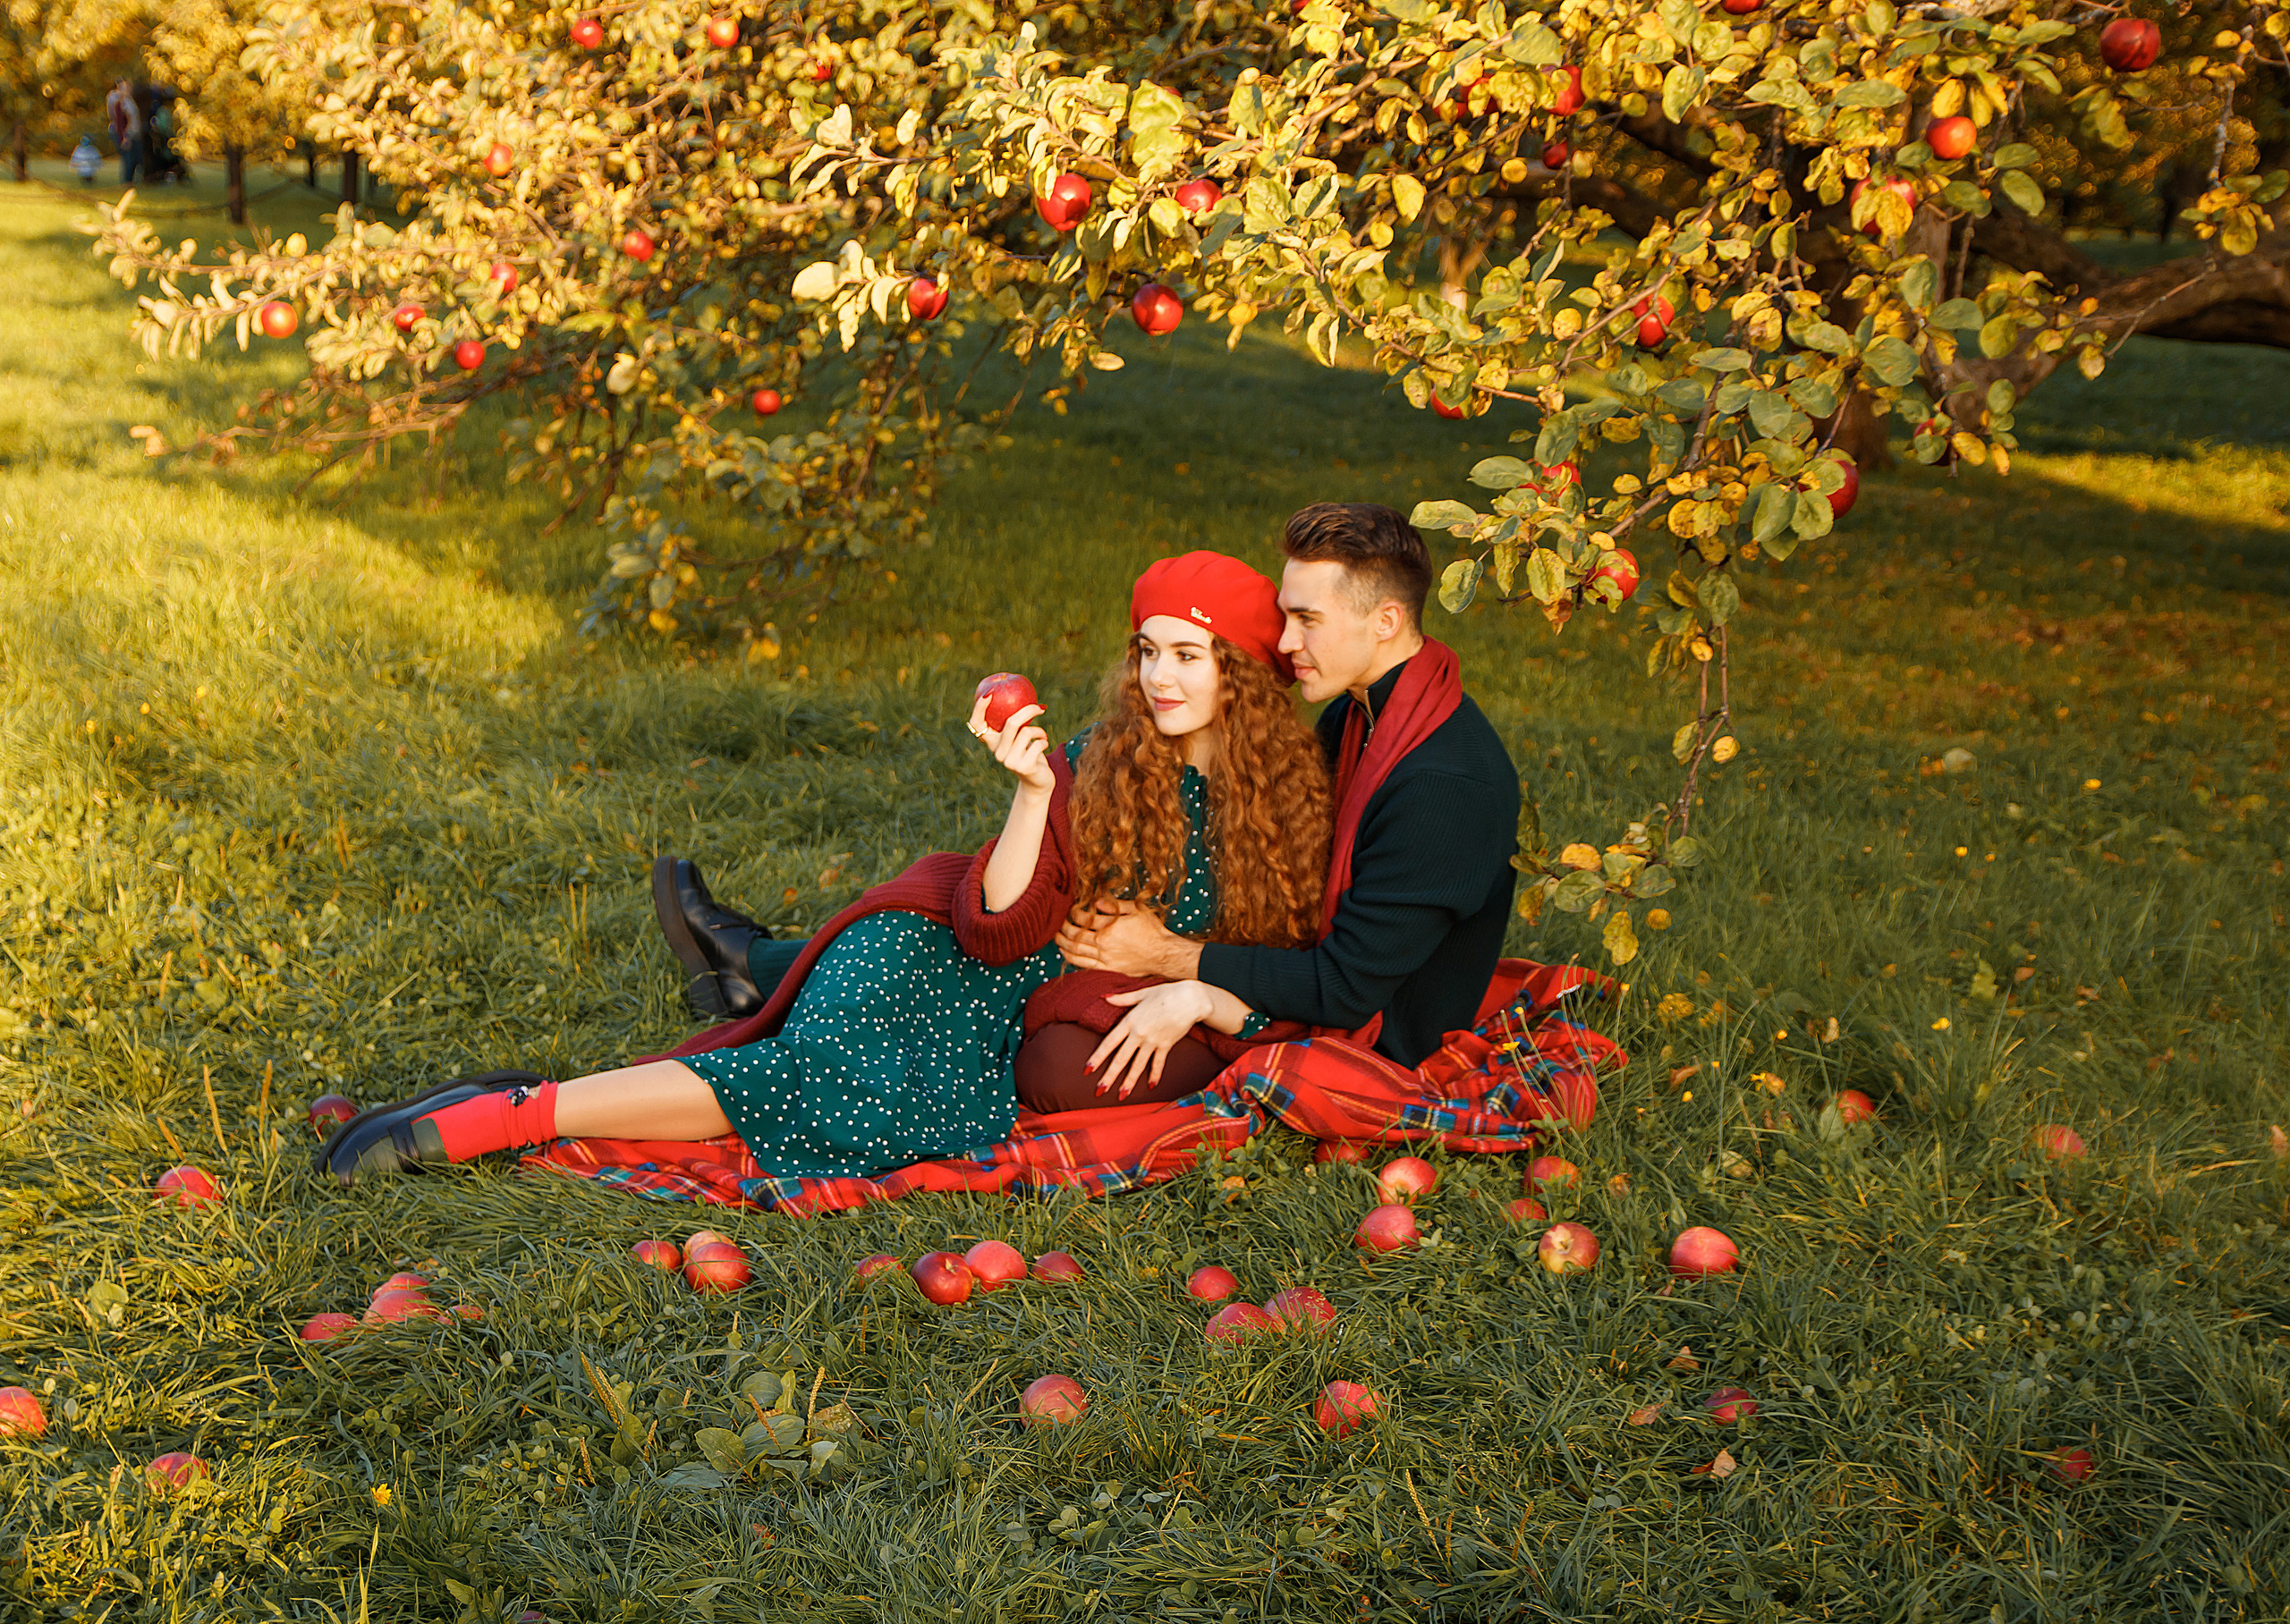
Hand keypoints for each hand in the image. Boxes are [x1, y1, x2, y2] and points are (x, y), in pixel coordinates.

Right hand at [969, 693, 1052, 795]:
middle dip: (1028, 711)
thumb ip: (1016, 723)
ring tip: (1043, 735)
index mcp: (992, 742)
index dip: (979, 708)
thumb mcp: (1019, 737)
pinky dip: (1044, 741)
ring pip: (1026, 732)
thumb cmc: (1028, 753)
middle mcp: (997, 752)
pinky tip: (1044, 745)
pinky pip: (1037, 744)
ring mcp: (1009, 761)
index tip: (989, 693)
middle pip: (1011, 723)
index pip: (976, 724)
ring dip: (1039, 731)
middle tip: (1040, 708)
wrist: (1038, 781)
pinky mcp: (1023, 767)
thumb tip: (1025, 695)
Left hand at [1056, 900, 1197, 978]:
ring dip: (1063, 944)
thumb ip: (1115, 905)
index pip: (1084, 918)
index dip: (1074, 913)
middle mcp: (1105, 943)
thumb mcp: (1137, 910)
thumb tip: (1096, 902)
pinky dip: (1072, 959)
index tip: (1072, 910)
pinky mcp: (1109, 969)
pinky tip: (1066, 954)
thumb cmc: (1153, 931)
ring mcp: (1106, 958)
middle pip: (1076, 935)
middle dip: (1064, 927)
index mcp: (1111, 926)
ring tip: (1057, 938)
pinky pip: (1085, 965)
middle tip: (1060, 923)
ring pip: (1077, 951)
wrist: (1164, 954)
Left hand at [1087, 981, 1212, 1099]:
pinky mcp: (1166, 1045)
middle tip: (1099, 1090)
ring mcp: (1153, 1041)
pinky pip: (1158, 1063)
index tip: (1087, 1070)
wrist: (1190, 999)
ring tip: (1121, 1095)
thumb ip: (1122, 999)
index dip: (1097, 1057)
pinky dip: (1155, 1075)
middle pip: (1121, 1059)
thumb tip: (1104, 996)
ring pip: (1138, 1065)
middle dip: (1109, 1076)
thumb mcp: (1142, 993)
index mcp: (1130, 1021)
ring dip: (1129, 1082)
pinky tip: (1151, 1087)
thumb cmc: (1166, 993)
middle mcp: (1139, 1034)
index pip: (1109, 1043)